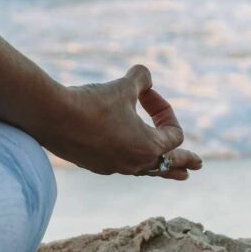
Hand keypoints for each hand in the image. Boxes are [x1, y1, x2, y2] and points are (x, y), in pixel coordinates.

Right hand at [39, 65, 201, 180]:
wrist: (53, 117)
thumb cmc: (93, 102)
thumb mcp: (123, 85)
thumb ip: (141, 79)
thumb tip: (146, 77)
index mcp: (149, 147)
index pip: (173, 133)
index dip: (165, 110)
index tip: (146, 93)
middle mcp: (135, 163)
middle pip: (167, 165)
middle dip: (184, 161)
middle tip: (197, 166)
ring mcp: (114, 167)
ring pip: (145, 170)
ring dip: (161, 168)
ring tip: (177, 174)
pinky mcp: (95, 165)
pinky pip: (122, 166)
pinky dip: (132, 160)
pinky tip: (130, 160)